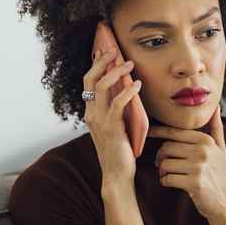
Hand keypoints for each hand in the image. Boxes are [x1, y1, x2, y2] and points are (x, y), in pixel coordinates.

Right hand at [83, 49, 141, 191]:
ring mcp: (98, 120)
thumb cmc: (119, 152)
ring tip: (129, 64)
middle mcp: (90, 114)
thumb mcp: (115, 127)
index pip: (88, 82)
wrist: (116, 175)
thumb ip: (115, 110)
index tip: (103, 51)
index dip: (95, 65)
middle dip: (101, 62)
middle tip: (114, 50)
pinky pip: (117, 103)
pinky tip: (137, 85)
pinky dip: (128, 91)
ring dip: (116, 71)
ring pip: (101, 87)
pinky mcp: (110, 127)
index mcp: (90, 112)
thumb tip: (125, 91)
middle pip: (90, 79)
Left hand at [146, 104, 225, 224]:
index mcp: (205, 140)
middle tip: (161, 164)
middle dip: (160, 157)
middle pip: (166, 148)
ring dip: (162, 171)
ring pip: (164, 164)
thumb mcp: (220, 148)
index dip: (157, 132)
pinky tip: (171, 183)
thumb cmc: (218, 172)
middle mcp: (202, 151)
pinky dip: (164, 181)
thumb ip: (215, 127)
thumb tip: (215, 106)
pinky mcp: (194, 183)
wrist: (224, 201)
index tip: (146, 132)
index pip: (174, 132)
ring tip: (168, 174)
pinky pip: (167, 178)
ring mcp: (199, 167)